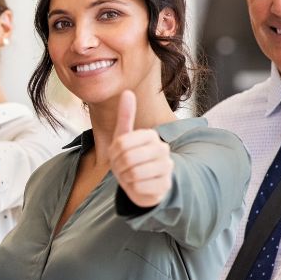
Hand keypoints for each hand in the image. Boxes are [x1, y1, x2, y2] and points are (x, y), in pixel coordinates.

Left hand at [108, 90, 171, 207]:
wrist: (139, 184)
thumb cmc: (129, 159)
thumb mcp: (122, 137)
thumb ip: (126, 115)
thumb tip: (127, 91)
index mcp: (151, 135)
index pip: (121, 143)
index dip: (113, 152)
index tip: (117, 155)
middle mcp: (163, 149)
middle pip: (127, 158)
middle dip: (118, 166)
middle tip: (122, 168)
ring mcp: (167, 168)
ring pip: (133, 173)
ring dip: (125, 177)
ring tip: (129, 176)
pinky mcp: (165, 185)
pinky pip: (139, 186)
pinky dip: (133, 188)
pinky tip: (137, 185)